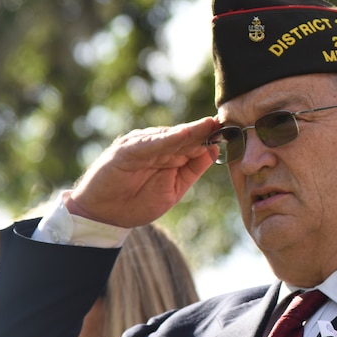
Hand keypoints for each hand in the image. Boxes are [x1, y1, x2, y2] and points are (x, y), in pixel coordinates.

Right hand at [65, 116, 219, 226]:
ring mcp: (142, 146)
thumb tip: (214, 151)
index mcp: (170, 155)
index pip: (195, 142)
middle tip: (226, 122)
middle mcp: (157, 146)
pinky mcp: (126, 150)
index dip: (212, 137)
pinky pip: (149, 144)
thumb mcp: (174, 189)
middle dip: (205, 130)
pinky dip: (165, 139)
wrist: (104, 215)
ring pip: (170, 136)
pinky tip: (182, 134)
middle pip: (186, 136)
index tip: (233, 132)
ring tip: (209, 124)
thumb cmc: (137, 202)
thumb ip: (192, 170)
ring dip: (190, 130)